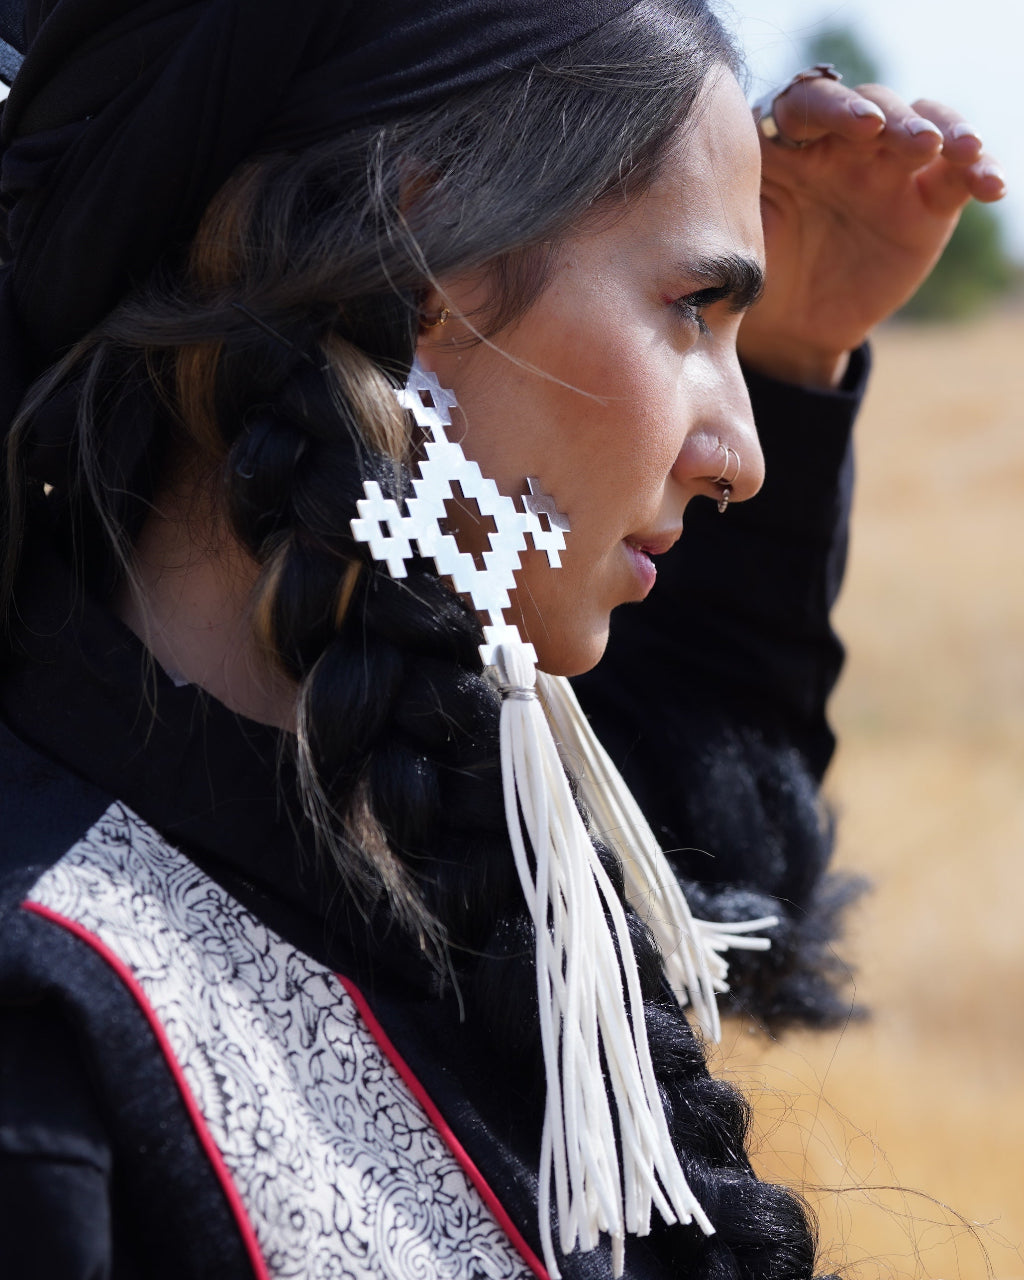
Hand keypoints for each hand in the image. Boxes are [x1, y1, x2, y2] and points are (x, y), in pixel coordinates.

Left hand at [739, 74, 1006, 387]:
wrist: (788, 332)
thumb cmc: (750, 278)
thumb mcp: (733, 242)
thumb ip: (736, 201)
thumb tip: (718, 171)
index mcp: (789, 143)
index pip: (811, 105)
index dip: (837, 109)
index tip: (860, 128)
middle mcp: (843, 146)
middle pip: (877, 107)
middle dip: (900, 120)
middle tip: (914, 142)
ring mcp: (888, 171)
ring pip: (928, 128)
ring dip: (950, 131)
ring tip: (963, 152)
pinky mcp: (925, 204)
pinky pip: (957, 178)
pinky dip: (979, 173)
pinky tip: (993, 185)